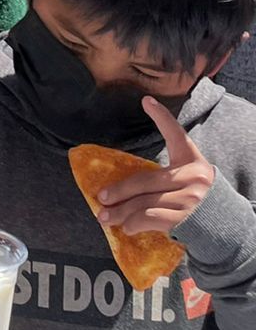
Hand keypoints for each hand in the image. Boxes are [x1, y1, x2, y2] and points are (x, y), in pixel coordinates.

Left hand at [95, 97, 215, 234]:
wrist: (228, 228)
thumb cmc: (200, 202)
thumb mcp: (189, 181)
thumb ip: (165, 178)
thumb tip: (122, 190)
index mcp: (193, 162)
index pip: (177, 135)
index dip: (162, 117)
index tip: (147, 101)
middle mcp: (193, 177)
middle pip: (144, 181)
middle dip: (118, 191)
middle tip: (101, 197)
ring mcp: (190, 199)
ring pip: (143, 203)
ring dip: (119, 212)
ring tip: (105, 217)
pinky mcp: (186, 218)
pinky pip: (149, 218)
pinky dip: (133, 223)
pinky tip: (126, 227)